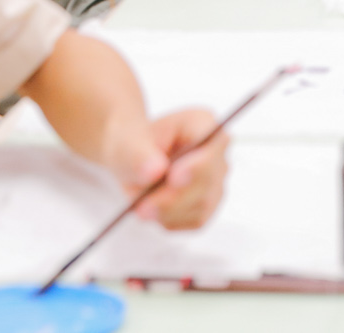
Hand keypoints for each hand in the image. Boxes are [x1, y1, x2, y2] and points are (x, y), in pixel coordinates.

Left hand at [107, 108, 229, 228]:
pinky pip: (195, 220)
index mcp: (202, 124)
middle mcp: (216, 153)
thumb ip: (138, 154)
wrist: (131, 159)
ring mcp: (215, 181)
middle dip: (175, 197)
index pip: (216, 142)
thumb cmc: (133, 145)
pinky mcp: (208, 205)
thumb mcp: (127, 143)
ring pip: (202, 205)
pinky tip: (154, 210)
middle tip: (143, 206)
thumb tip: (154, 171)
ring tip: (140, 206)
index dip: (200, 163)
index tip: (174, 178)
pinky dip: (171, 220)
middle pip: (209, 179)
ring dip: (169, 211)